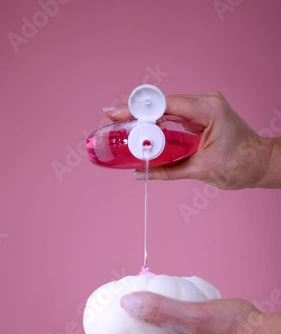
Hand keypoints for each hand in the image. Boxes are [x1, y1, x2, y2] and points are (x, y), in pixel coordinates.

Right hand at [104, 92, 273, 189]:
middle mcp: (204, 103)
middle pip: (162, 105)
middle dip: (137, 114)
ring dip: (145, 120)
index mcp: (208, 109)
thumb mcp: (201, 169)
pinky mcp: (199, 117)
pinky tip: (142, 132)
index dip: (138, 109)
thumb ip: (169, 170)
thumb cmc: (240, 164)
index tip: (117, 114)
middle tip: (113, 123)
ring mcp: (202, 108)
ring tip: (123, 129)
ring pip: (166, 111)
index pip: (166, 105)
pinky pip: (173, 118)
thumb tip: (141, 173)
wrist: (258, 164)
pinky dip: (157, 126)